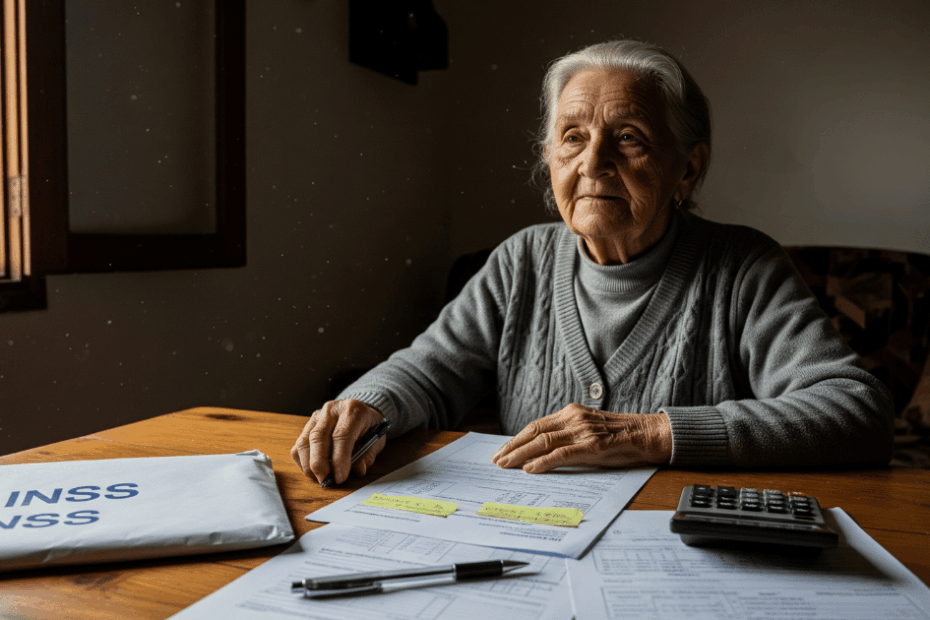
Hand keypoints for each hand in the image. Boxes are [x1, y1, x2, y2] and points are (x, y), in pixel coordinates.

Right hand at [290, 399, 386, 484]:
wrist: (360, 413)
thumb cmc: (369, 428)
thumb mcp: (376, 440)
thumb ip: (368, 455)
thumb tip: (358, 469)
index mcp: (353, 410)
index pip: (341, 435)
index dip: (339, 459)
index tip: (340, 477)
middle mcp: (332, 410)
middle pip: (318, 437)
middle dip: (320, 464)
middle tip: (326, 481)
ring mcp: (317, 417)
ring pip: (304, 441)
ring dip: (309, 464)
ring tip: (320, 478)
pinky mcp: (307, 425)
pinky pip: (298, 445)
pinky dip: (302, 461)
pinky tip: (313, 471)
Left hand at [491, 404, 671, 472]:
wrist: (649, 434)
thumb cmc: (621, 435)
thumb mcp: (590, 428)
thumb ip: (569, 434)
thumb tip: (544, 450)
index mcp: (571, 412)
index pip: (537, 425)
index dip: (517, 438)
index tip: (503, 449)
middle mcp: (574, 418)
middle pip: (535, 432)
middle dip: (513, 447)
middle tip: (497, 460)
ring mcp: (582, 431)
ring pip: (543, 442)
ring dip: (521, 455)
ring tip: (506, 465)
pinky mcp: (592, 446)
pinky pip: (561, 454)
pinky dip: (542, 462)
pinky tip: (530, 469)